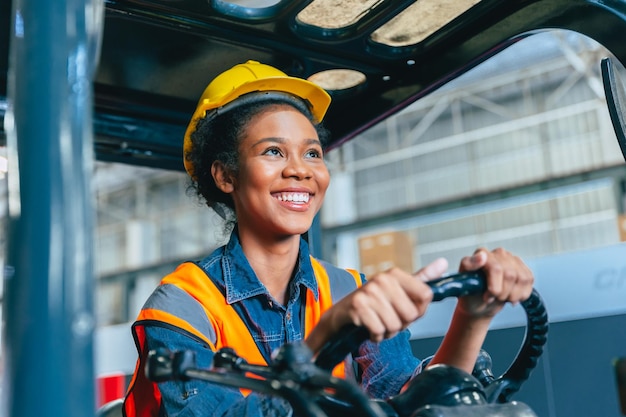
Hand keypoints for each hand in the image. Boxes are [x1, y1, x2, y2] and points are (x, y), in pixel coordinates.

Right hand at [326, 258, 447, 343]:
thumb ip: (422, 279)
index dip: (418, 310)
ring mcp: (369, 292)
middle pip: (412, 314)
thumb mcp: (399, 290)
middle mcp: (382, 279)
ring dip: (387, 331)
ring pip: (395, 325)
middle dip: (401, 323)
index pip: (426, 296)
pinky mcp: (358, 306)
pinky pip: (380, 331)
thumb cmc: (375, 304)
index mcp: (395, 274)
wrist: (341, 314)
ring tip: (377, 322)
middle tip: (387, 317)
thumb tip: (444, 263)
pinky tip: (368, 327)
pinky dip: (375, 336)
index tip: (405, 308)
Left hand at [457, 248, 533, 318]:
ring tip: (501, 298)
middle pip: (510, 275)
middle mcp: (498, 254)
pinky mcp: (523, 269)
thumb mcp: (462, 282)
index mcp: (482, 253)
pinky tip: (512, 296)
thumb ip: (468, 265)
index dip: (494, 286)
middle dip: (502, 293)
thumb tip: (481, 255)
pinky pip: (529, 280)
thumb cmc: (470, 294)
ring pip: (522, 278)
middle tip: (492, 298)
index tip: (489, 295)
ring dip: (512, 295)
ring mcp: (512, 260)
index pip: (496, 267)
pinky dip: (522, 294)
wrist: (480, 304)